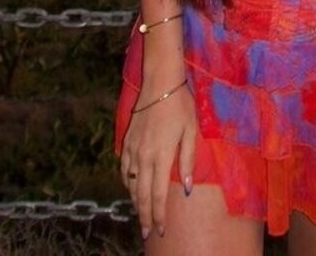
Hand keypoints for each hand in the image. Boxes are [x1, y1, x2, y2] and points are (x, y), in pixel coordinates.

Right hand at [120, 81, 197, 240]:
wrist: (160, 82)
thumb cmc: (180, 105)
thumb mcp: (191, 131)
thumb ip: (188, 160)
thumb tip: (187, 188)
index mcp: (161, 155)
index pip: (158, 194)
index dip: (159, 215)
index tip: (159, 230)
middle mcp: (143, 156)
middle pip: (141, 194)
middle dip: (144, 215)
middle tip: (147, 232)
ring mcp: (133, 148)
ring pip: (130, 183)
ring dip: (135, 201)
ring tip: (141, 214)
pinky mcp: (127, 140)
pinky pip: (124, 168)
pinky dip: (127, 182)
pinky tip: (130, 187)